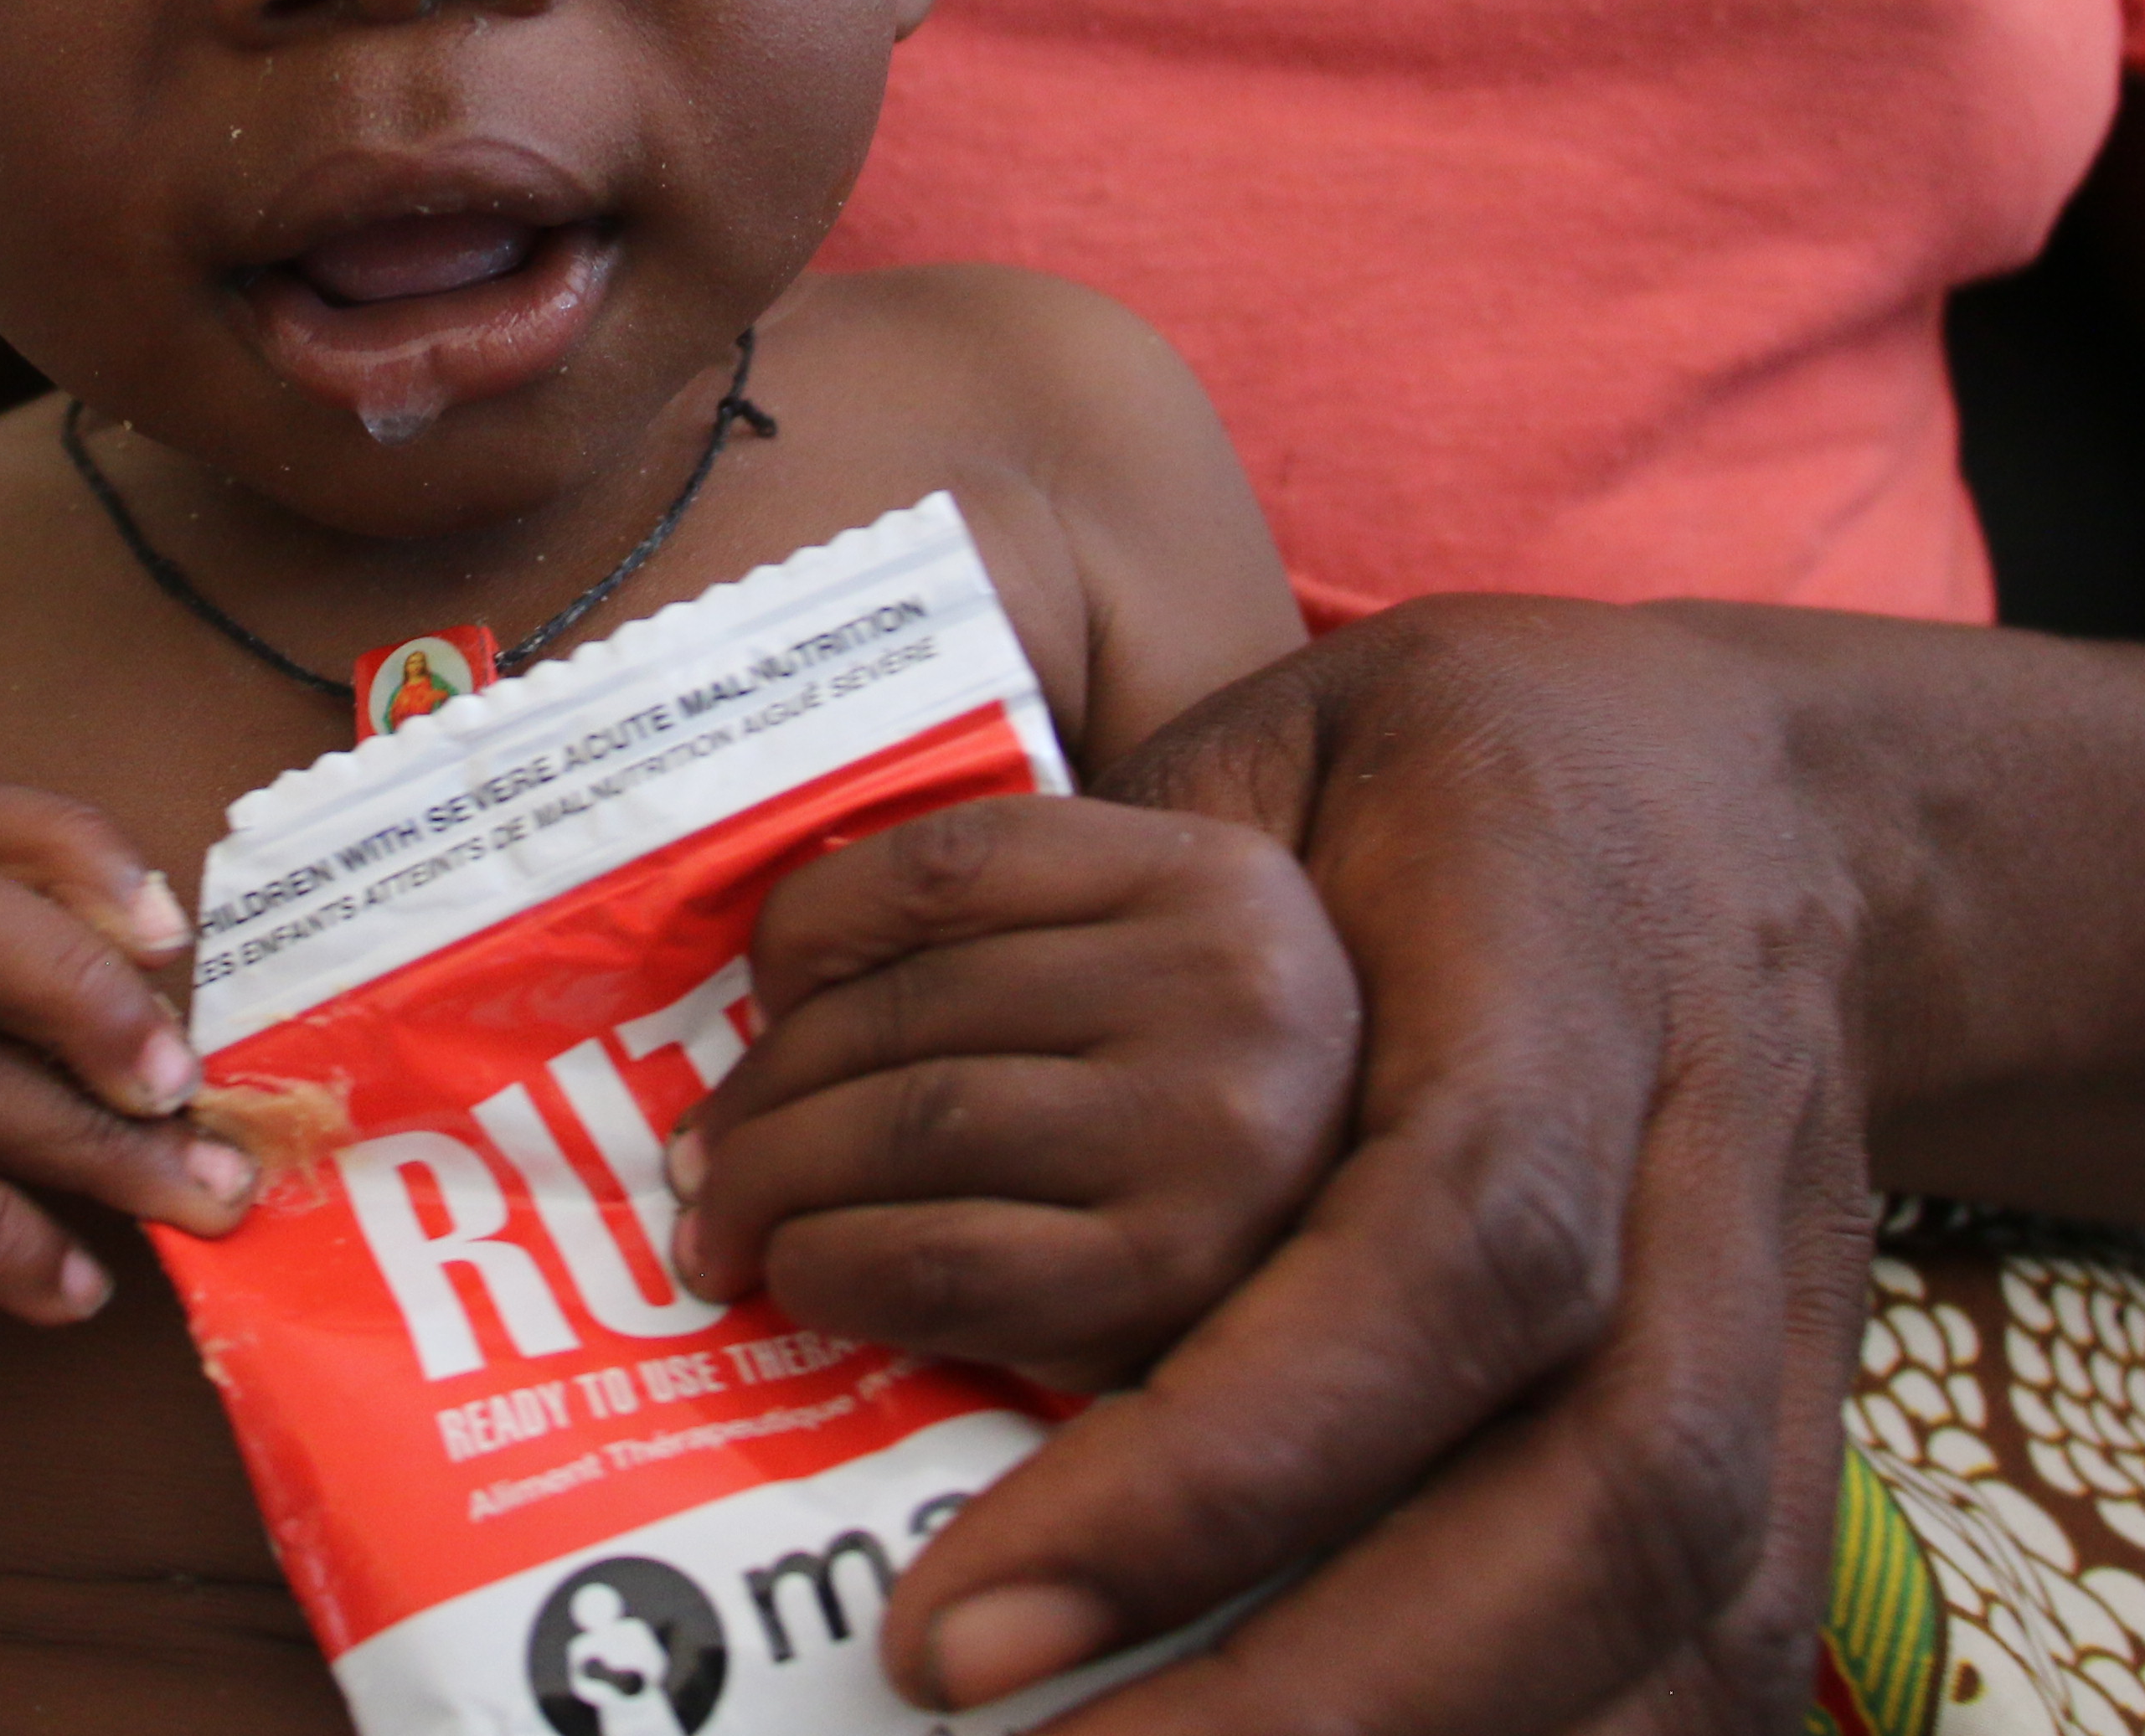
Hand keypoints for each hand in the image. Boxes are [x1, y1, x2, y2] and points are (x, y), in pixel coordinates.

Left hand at [669, 795, 1357, 1391]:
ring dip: (772, 1187)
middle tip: (697, 1159)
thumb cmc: (1247, 1115)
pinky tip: (805, 1277)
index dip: (806, 928)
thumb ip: (1039, 937)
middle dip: (764, 1094)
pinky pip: (938, 1258)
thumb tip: (782, 990)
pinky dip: (836, 1268)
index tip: (756, 997)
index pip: (941, 864)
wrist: (1448, 1276)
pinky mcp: (1178, 1280)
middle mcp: (1240, 993)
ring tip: (723, 1226)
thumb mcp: (1178, 962)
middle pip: (909, 1009)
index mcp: (1219, 878)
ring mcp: (1220, 1137)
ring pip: (906, 1128)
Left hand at [880, 600, 1872, 1734]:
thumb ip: (1097, 903)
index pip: (1431, 1258)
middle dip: (1313, 1693)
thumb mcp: (1290, 740)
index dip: (1222, 1463)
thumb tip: (835, 1104)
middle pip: (1589, 1505)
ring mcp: (1793, 1338)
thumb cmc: (1472, 772)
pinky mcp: (1812, 1451)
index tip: (967, 1615)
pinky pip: (1725, 1670)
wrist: (1782, 810)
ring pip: (1688, 1630)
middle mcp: (1710, 1183)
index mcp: (1567, 983)